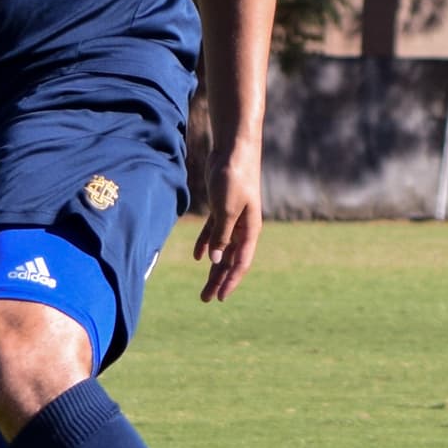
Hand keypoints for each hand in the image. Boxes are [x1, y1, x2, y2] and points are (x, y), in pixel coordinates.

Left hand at [195, 151, 262, 300]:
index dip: (231, 281)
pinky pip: (214, 231)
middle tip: (207, 298)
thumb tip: (217, 260)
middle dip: (219, 280)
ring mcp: (232, 217)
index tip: (220, 298)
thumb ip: (222, 235)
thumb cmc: (234, 178)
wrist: (233, 150)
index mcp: (250, 230)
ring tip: (204, 285)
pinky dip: (206, 244)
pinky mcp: (221, 207)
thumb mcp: (226, 210)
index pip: (241, 262)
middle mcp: (243, 227)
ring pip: (222, 248)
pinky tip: (198, 257)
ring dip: (213, 267)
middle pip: (231, 259)